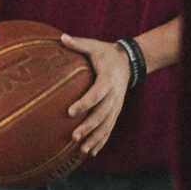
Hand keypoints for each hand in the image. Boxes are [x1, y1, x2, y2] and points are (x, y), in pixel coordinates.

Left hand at [59, 35, 132, 158]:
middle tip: (74, 136)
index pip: (96, 94)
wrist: (128, 62)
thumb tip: (61, 37)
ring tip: (83, 149)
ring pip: (107, 125)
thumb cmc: (106, 54)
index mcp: (107, 79)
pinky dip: (101, 141)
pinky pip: (109, 128)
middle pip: (102, 114)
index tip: (70, 111)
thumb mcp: (95, 46)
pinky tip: (92, 152)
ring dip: (95, 138)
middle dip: (89, 126)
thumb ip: (79, 43)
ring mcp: (116, 106)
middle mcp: (114, 95)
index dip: (84, 103)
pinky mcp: (115, 112)